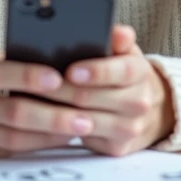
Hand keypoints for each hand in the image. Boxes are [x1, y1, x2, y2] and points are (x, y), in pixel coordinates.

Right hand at [0, 52, 94, 158]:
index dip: (29, 76)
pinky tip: (52, 140)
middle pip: (11, 112)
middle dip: (52, 116)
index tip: (60, 77)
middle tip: (84, 117)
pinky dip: (31, 147)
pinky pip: (2, 153)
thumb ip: (7, 62)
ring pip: (11, 138)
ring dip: (48, 135)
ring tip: (77, 129)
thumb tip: (56, 65)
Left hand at [41, 25, 175, 155]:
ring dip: (55, 111)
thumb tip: (119, 33)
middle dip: (61, 90)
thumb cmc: (123, 74)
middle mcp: (139, 102)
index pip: (122, 70)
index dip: (96, 71)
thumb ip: (117, 39)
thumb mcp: (123, 52)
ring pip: (85, 120)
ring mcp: (129, 127)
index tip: (71, 70)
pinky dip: (61, 129)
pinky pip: (84, 140)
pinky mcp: (116, 147)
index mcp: (141, 72)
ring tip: (32, 99)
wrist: (149, 110)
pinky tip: (43, 119)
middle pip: (94, 97)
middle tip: (34, 84)